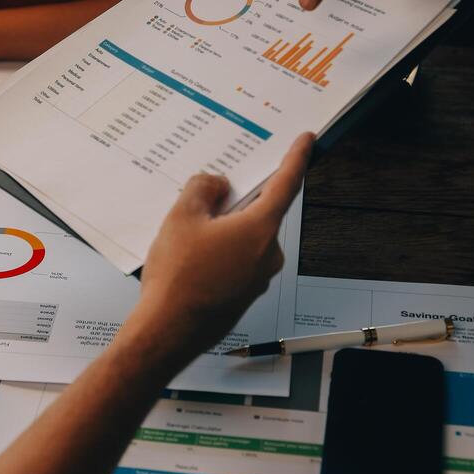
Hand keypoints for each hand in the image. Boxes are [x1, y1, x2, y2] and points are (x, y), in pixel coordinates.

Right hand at [138, 133, 313, 365]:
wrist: (166, 332)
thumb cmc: (177, 280)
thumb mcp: (181, 217)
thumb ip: (203, 188)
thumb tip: (216, 185)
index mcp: (260, 229)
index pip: (286, 183)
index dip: (296, 157)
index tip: (307, 141)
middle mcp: (267, 254)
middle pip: (257, 212)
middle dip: (233, 203)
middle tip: (204, 198)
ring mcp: (258, 278)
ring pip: (243, 239)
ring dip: (221, 231)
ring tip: (185, 238)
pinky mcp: (244, 295)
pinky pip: (236, 261)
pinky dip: (218, 253)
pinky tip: (190, 260)